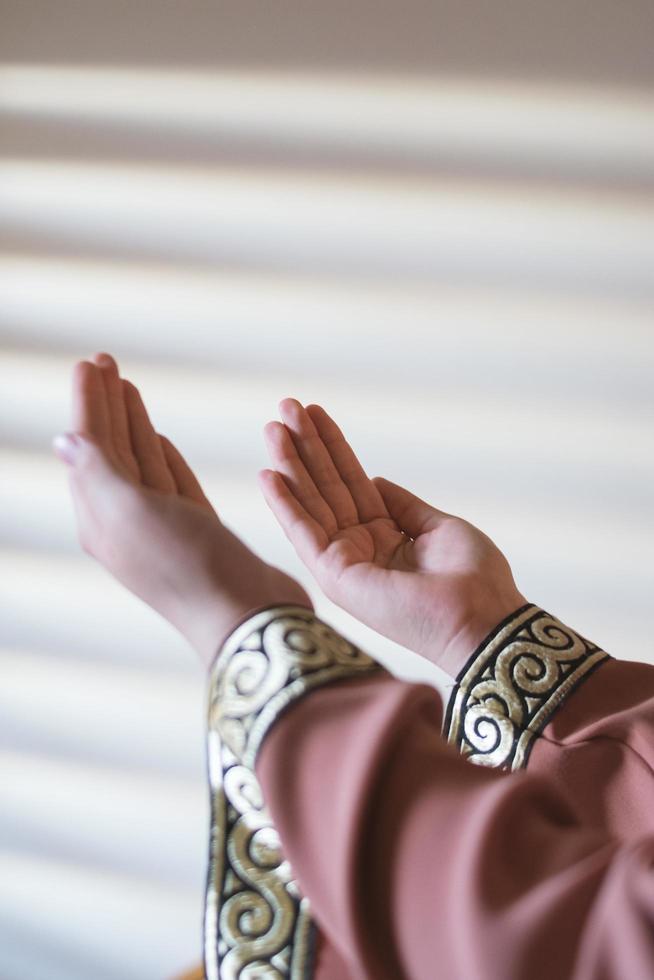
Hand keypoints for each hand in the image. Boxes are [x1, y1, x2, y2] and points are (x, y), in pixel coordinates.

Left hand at [53, 354, 309, 668]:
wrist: (245, 616)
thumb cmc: (188, 567)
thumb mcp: (130, 513)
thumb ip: (97, 472)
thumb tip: (63, 441)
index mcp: (102, 518)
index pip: (89, 447)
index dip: (88, 403)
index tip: (89, 363)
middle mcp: (127, 523)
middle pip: (111, 452)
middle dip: (107, 406)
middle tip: (105, 363)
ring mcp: (164, 528)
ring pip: (140, 464)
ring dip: (132, 425)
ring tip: (128, 389)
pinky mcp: (197, 532)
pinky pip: (171, 484)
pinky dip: (162, 457)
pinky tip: (159, 439)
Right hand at [260, 400, 525, 675]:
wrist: (482, 618)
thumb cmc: (474, 580)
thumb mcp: (439, 527)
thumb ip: (403, 505)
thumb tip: (375, 479)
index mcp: (384, 537)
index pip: (349, 482)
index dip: (332, 448)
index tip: (313, 414)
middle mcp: (358, 548)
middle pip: (326, 487)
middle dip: (305, 447)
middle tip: (286, 406)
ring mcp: (344, 564)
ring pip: (311, 503)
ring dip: (290, 464)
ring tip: (272, 425)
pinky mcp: (335, 578)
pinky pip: (303, 534)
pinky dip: (284, 504)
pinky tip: (268, 474)